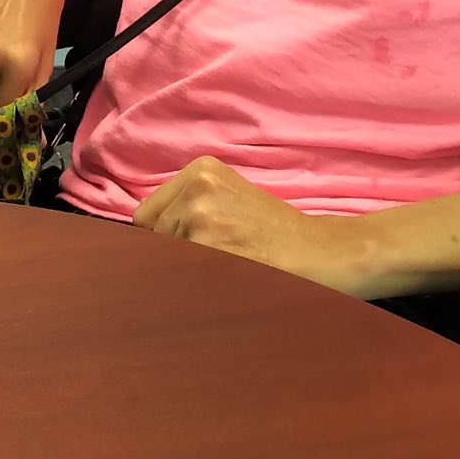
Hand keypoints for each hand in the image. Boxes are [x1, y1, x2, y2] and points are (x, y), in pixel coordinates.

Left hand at [133, 157, 386, 295]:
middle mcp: (196, 187)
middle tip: (213, 264)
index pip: (147, 217)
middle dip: (171, 257)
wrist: (320, 253)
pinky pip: (178, 278)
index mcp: (200, 170)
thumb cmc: (276, 234)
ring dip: (182, 273)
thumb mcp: (230, 199)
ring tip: (224, 270)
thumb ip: (189, 208)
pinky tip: (223, 282)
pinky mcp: (208, 248)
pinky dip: (192, 287)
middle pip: (151, 238)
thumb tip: (139, 242)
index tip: (181, 255)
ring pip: (162, 260)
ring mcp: (200, 217)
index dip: (161, 242)